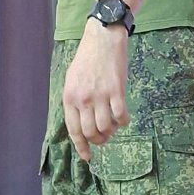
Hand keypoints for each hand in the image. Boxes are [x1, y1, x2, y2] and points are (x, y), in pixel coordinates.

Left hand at [62, 18, 130, 161]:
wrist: (103, 38)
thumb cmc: (87, 57)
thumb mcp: (72, 78)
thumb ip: (75, 100)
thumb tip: (81, 122)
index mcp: (70, 97)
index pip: (74, 130)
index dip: (81, 146)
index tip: (88, 156)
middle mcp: (83, 99)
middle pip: (91, 132)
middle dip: (99, 140)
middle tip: (105, 137)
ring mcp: (100, 96)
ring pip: (106, 128)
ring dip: (112, 132)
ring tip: (114, 126)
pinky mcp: (116, 91)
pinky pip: (121, 116)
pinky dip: (124, 122)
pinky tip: (124, 118)